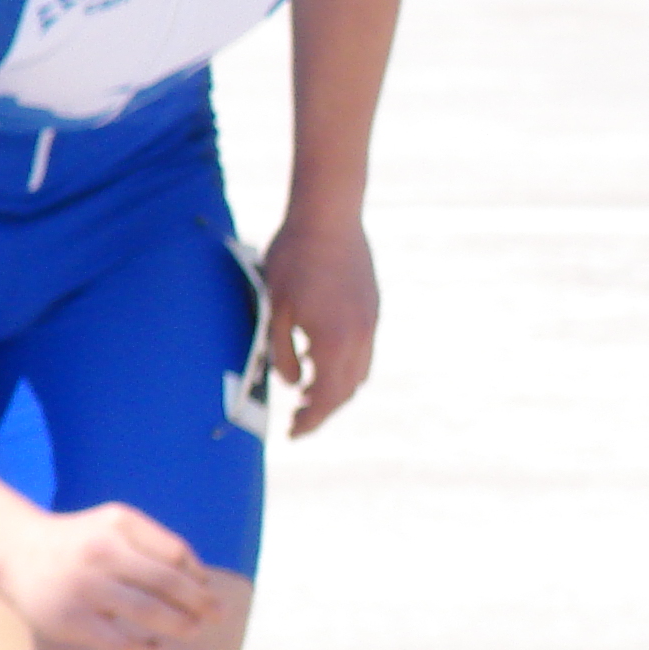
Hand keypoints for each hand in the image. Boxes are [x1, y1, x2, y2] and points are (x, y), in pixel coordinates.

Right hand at [0, 502, 219, 649]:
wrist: (16, 551)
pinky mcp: (72, 620)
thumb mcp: (114, 524)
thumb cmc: (79, 541)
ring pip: (147, 612)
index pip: (174, 553)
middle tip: (218, 616)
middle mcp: (103, 552)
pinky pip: (118, 643)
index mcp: (119, 525)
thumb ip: (154, 542)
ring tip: (193, 631)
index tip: (207, 590)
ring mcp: (86, 588)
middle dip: (198, 602)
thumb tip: (199, 577)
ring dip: (178, 624)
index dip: (197, 575)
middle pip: (166, 582)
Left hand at [262, 211, 377, 436]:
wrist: (329, 216)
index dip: (309, 421)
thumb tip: (294, 383)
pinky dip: (345, 365)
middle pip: (346, 391)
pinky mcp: (372, 307)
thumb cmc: (294, 259)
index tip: (293, 433)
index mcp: (334, 341)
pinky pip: (363, 350)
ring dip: (337, 389)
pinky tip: (322, 357)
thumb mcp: (275, 309)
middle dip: (322, 410)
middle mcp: (360, 337)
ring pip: (359, 373)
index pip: (325, 397)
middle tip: (297, 419)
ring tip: (309, 392)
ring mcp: (370, 322)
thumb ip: (282, 353)